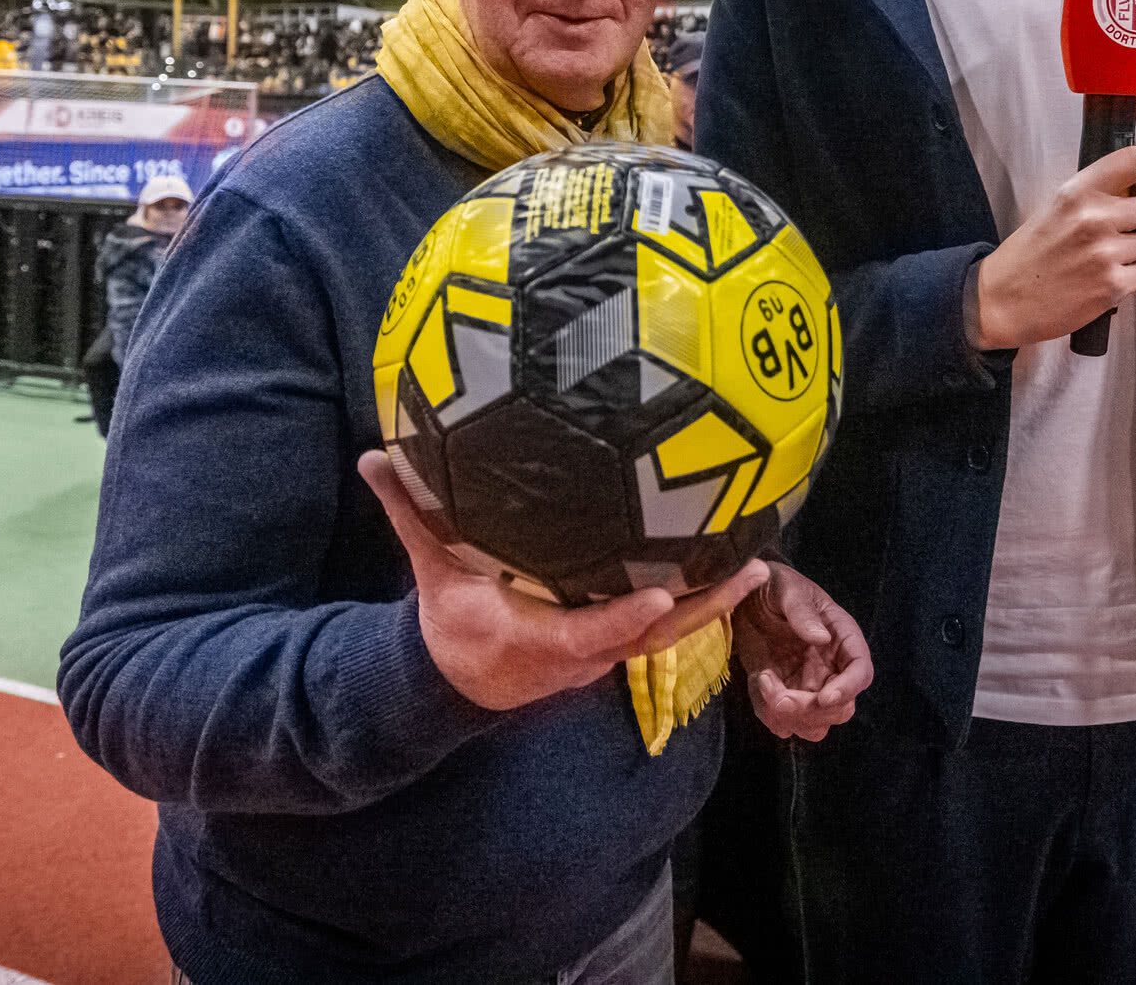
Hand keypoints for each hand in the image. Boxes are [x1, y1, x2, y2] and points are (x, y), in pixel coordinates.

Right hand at [360, 451, 767, 712]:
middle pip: (650, 640)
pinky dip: (700, 607)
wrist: (459, 679)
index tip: (660, 600)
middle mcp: (580, 655)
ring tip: (760, 568)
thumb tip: (375, 456)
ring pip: (667, 639)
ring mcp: (603, 655)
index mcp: (536, 641)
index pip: (586, 635)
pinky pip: (665, 631)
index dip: (623, 622)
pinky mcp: (617, 646)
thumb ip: (411, 515)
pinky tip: (734, 573)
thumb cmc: (451, 620)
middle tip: (750, 573)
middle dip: (700, 612)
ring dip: (714, 607)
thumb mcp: (431, 570)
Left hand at [733, 560, 871, 740]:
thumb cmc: (775, 585)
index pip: (861, 673)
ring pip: (816, 725)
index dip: (848, 690)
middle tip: (780, 696)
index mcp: (842, 639)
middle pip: (841, 709)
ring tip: (765, 685)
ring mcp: (807, 686)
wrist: (746, 595)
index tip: (824, 697)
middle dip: (812, 710)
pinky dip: (770, 715)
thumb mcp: (787, 588)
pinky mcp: (783, 695)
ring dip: (792, 718)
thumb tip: (821, 638)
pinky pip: (784, 723)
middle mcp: (831, 669)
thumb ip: (802, 611)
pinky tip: (757, 682)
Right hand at [974, 146, 1135, 348]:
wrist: (1001, 302)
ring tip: (1099, 260)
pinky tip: (1098, 281)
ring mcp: (1105, 253)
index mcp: (1076, 192)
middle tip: (1116, 234)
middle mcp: (1093, 218)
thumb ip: (1091, 197)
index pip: (1134, 161)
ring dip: (1131, 253)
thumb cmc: (1027, 256)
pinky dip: (1125, 279)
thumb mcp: (1053, 209)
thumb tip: (1133, 194)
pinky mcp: (1112, 285)